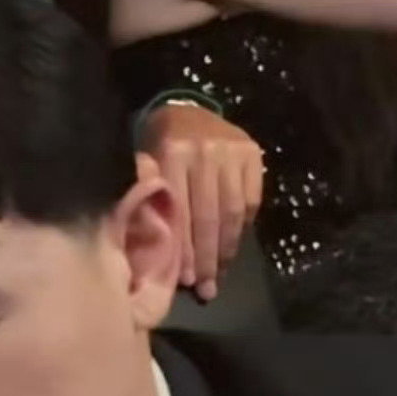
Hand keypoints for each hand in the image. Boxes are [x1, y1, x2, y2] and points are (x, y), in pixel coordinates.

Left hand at [137, 104, 263, 300]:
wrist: (186, 107)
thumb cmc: (158, 143)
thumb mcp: (143, 161)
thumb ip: (146, 194)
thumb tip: (150, 240)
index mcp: (172, 154)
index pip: (180, 213)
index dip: (184, 250)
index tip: (185, 280)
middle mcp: (205, 152)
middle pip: (208, 217)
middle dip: (207, 258)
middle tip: (206, 288)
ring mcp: (232, 152)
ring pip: (232, 212)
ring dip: (226, 248)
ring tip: (220, 274)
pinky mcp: (252, 154)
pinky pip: (251, 199)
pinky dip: (243, 226)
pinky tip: (233, 244)